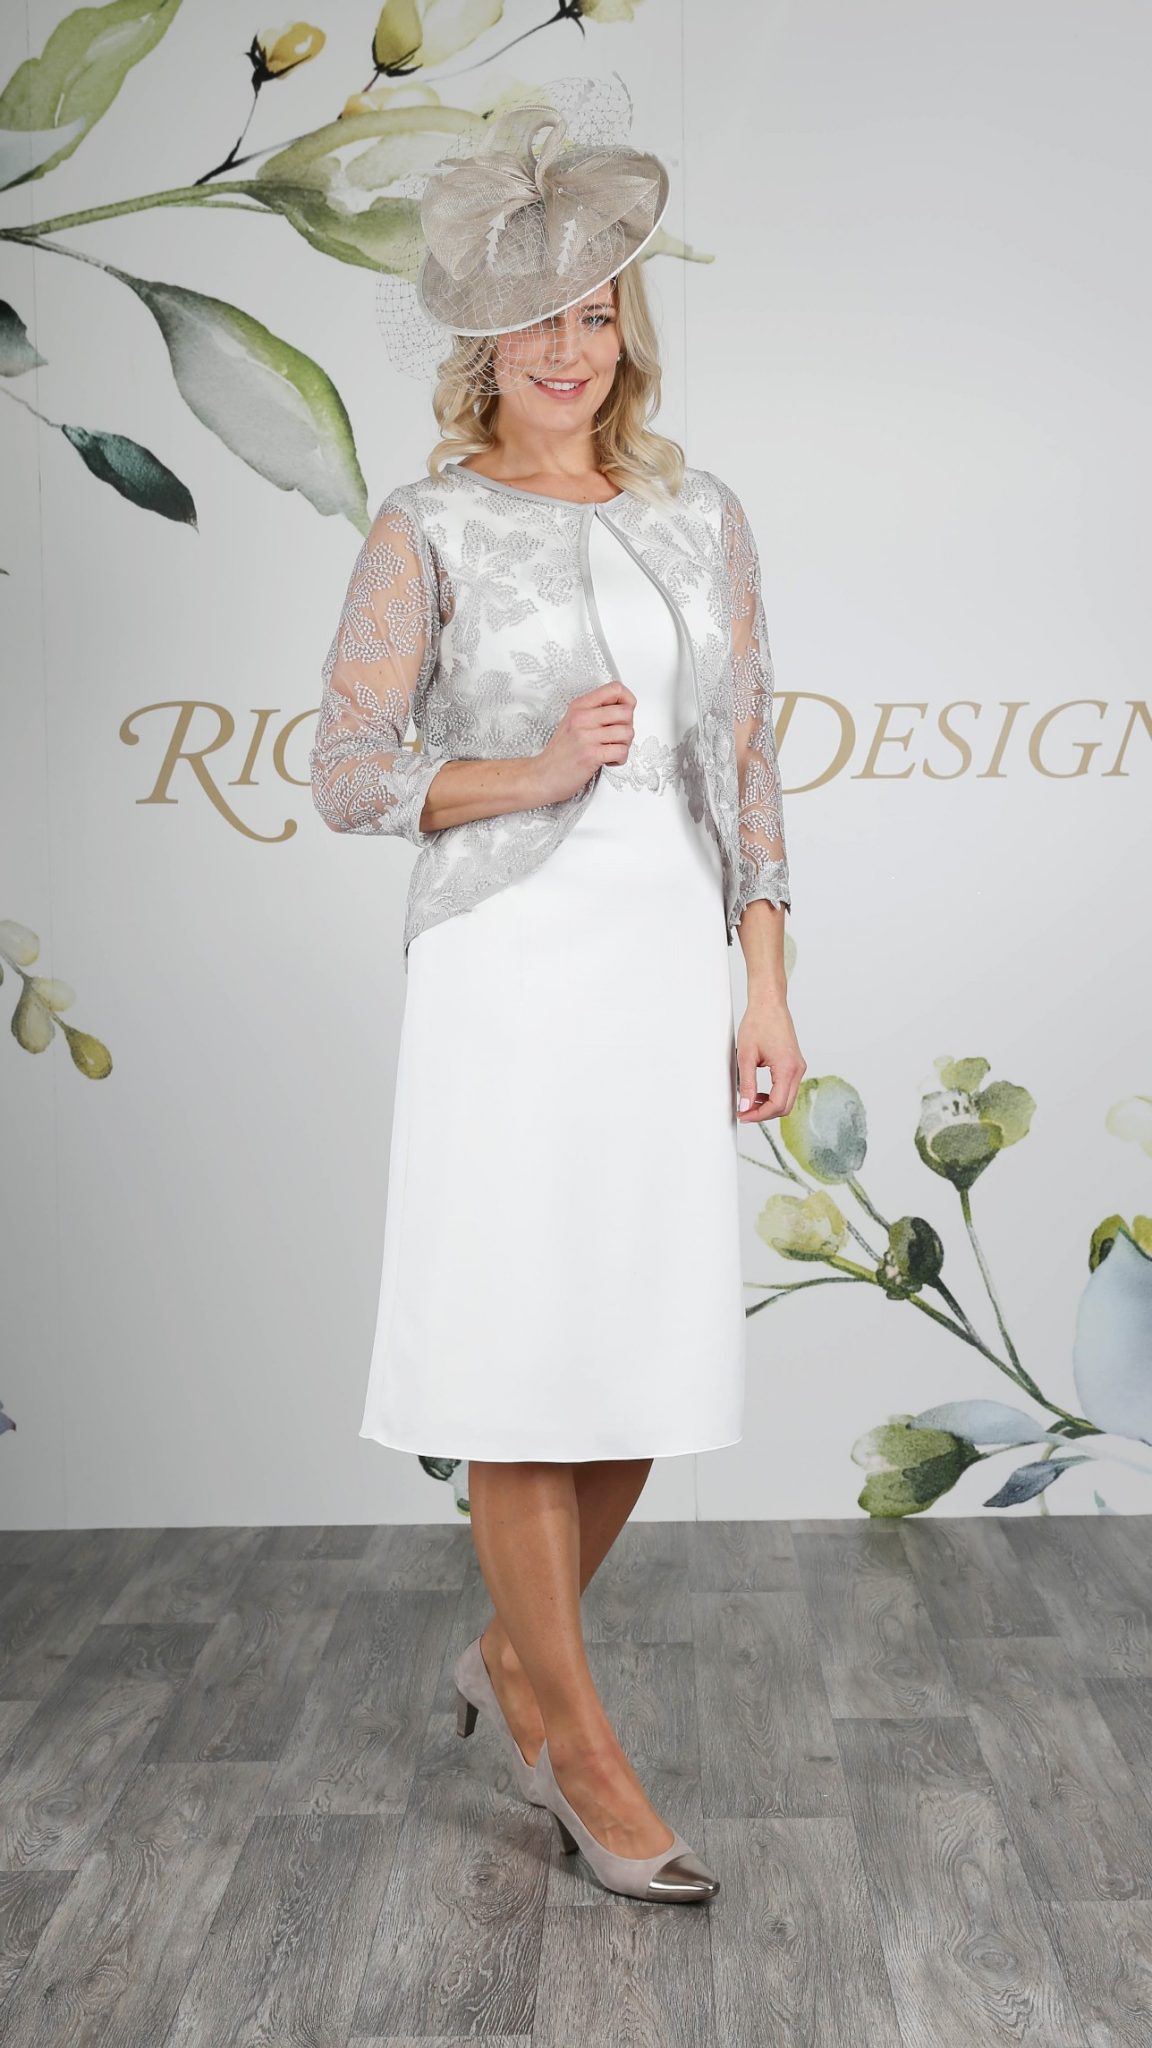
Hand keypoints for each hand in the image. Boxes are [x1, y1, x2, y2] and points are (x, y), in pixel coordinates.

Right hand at [529, 681, 635, 803]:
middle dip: (628, 727)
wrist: (543, 776)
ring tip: (612, 750)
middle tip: (617, 737)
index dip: (628, 701)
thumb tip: (623, 709)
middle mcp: (583, 717)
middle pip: (626, 712)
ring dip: (625, 745)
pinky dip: (620, 759)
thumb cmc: (560, 753)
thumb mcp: (573, 722)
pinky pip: (621, 751)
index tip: (624, 713)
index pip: (615, 689)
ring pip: (627, 732)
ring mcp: (586, 736)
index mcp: (580, 706)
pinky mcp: (591, 755)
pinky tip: (609, 761)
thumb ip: (596, 712)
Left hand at [735, 995, 804, 1122]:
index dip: (758, 1115)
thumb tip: (745, 1107)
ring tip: (748, 1103)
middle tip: (744, 1112)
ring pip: (787, 1099)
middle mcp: (797, 1069)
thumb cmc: (758, 1023)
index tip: (742, 1115)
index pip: (777, 1105)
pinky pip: (787, 1088)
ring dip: (769, 1105)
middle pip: (785, 1106)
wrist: (769, 1004)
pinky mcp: (795, 1064)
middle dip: (764, 1113)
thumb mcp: (746, 1056)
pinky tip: (758, 1093)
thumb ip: (747, 1084)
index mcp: (787, 1068)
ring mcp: (798, 1067)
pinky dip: (774, 1095)